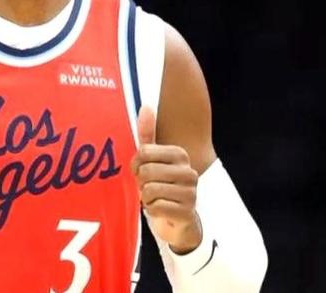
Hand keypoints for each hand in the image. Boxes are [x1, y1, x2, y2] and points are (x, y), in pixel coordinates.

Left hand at [130, 105, 201, 253]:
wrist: (177, 219)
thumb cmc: (161, 184)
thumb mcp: (152, 159)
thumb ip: (147, 134)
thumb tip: (146, 106)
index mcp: (179, 154)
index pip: (143, 152)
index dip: (135, 164)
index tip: (141, 171)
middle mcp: (188, 171)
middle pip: (145, 171)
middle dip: (141, 183)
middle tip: (148, 187)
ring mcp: (191, 192)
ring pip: (149, 190)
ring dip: (146, 197)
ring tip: (155, 198)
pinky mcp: (187, 211)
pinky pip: (155, 207)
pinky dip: (152, 210)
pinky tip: (161, 209)